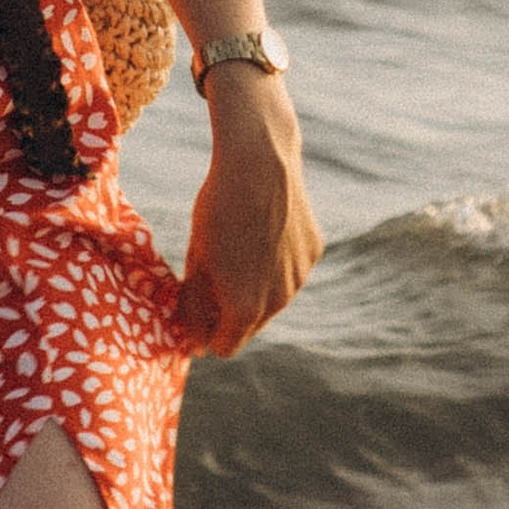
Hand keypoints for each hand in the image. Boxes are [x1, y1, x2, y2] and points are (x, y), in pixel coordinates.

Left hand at [176, 69, 322, 356]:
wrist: (258, 161)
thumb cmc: (217, 209)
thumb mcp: (196, 259)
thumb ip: (194, 306)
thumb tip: (195, 342)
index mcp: (246, 309)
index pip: (225, 347)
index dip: (207, 332)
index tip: (196, 310)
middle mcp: (279, 301)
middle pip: (250, 325)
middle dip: (231, 310)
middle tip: (214, 273)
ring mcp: (300, 276)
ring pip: (273, 298)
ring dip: (256, 285)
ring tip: (238, 243)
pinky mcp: (314, 251)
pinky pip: (290, 268)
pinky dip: (276, 260)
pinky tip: (264, 226)